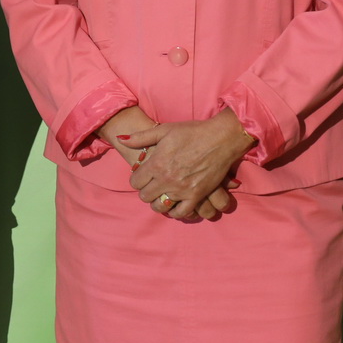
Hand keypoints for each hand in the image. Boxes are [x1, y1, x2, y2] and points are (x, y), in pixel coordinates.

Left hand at [124, 109, 254, 220]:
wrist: (220, 138)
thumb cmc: (192, 132)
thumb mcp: (164, 130)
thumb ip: (141, 137)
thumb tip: (121, 140)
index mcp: (156, 163)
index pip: (135, 182)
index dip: (137, 179)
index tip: (143, 176)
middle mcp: (166, 179)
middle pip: (144, 196)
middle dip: (145, 191)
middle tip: (152, 185)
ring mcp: (181, 190)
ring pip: (159, 207)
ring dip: (158, 202)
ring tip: (162, 195)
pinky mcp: (196, 196)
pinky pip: (180, 213)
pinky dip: (175, 212)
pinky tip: (175, 204)